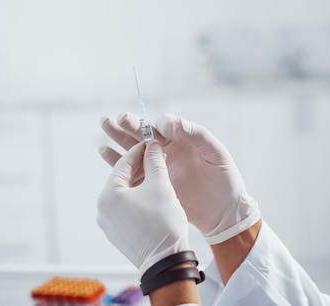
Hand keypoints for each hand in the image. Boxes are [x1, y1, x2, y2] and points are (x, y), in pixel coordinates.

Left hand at [96, 140, 188, 277]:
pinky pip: (126, 209)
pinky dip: (138, 199)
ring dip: (139, 183)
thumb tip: (153, 145)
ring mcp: (108, 224)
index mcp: (108, 195)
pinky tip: (153, 196)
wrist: (165, 262)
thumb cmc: (163, 223)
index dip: (140, 150)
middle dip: (139, 166)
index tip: (152, 142)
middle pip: (122, 179)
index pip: (123, 163)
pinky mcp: (117, 234)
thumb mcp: (161, 186)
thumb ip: (155, 161)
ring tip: (156, 175)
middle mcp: (102, 209)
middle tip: (154, 156)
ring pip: (124, 194)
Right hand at [100, 113, 260, 243]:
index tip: (150, 126)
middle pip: (144, 135)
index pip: (163, 126)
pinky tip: (104, 151)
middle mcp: (168, 151)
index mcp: (184, 140)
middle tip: (116, 118)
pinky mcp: (152, 185)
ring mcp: (158, 168)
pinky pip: (131, 171)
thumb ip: (195, 134)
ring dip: (119, 138)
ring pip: (133, 149)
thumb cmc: (225, 179)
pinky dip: (116, 161)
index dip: (154, 124)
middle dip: (129, 125)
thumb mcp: (215, 152)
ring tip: (105, 124)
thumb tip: (170, 122)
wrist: (224, 211)